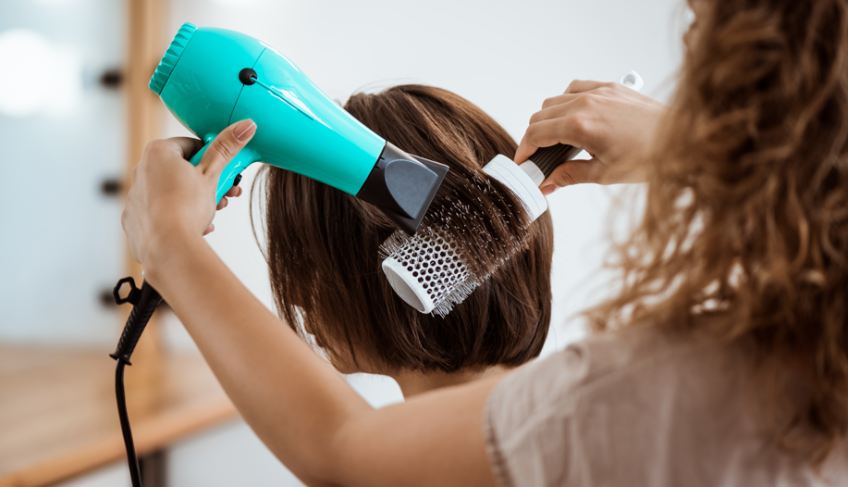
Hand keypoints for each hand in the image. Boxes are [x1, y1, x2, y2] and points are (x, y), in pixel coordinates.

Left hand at [121, 119, 256, 268]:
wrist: (168, 247)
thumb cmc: (187, 208)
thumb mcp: (213, 173)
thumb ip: (227, 147)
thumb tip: (245, 125)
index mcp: (158, 152)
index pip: (191, 145)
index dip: (212, 158)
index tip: (224, 171)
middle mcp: (141, 170)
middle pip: (182, 169)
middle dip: (207, 182)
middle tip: (224, 194)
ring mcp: (135, 196)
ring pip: (172, 192)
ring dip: (195, 200)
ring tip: (212, 213)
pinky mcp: (134, 219)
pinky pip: (161, 213)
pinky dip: (178, 217)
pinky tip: (195, 227)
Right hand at [514, 80, 667, 193]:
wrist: (685, 140)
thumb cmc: (651, 157)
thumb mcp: (604, 174)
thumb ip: (568, 176)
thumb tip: (547, 183)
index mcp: (581, 125)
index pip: (536, 133)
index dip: (524, 150)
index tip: (523, 163)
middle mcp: (586, 102)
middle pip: (541, 116)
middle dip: (534, 138)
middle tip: (539, 158)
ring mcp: (599, 91)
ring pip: (555, 101)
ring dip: (549, 120)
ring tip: (558, 142)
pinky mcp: (611, 87)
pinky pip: (576, 88)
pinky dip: (567, 103)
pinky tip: (575, 120)